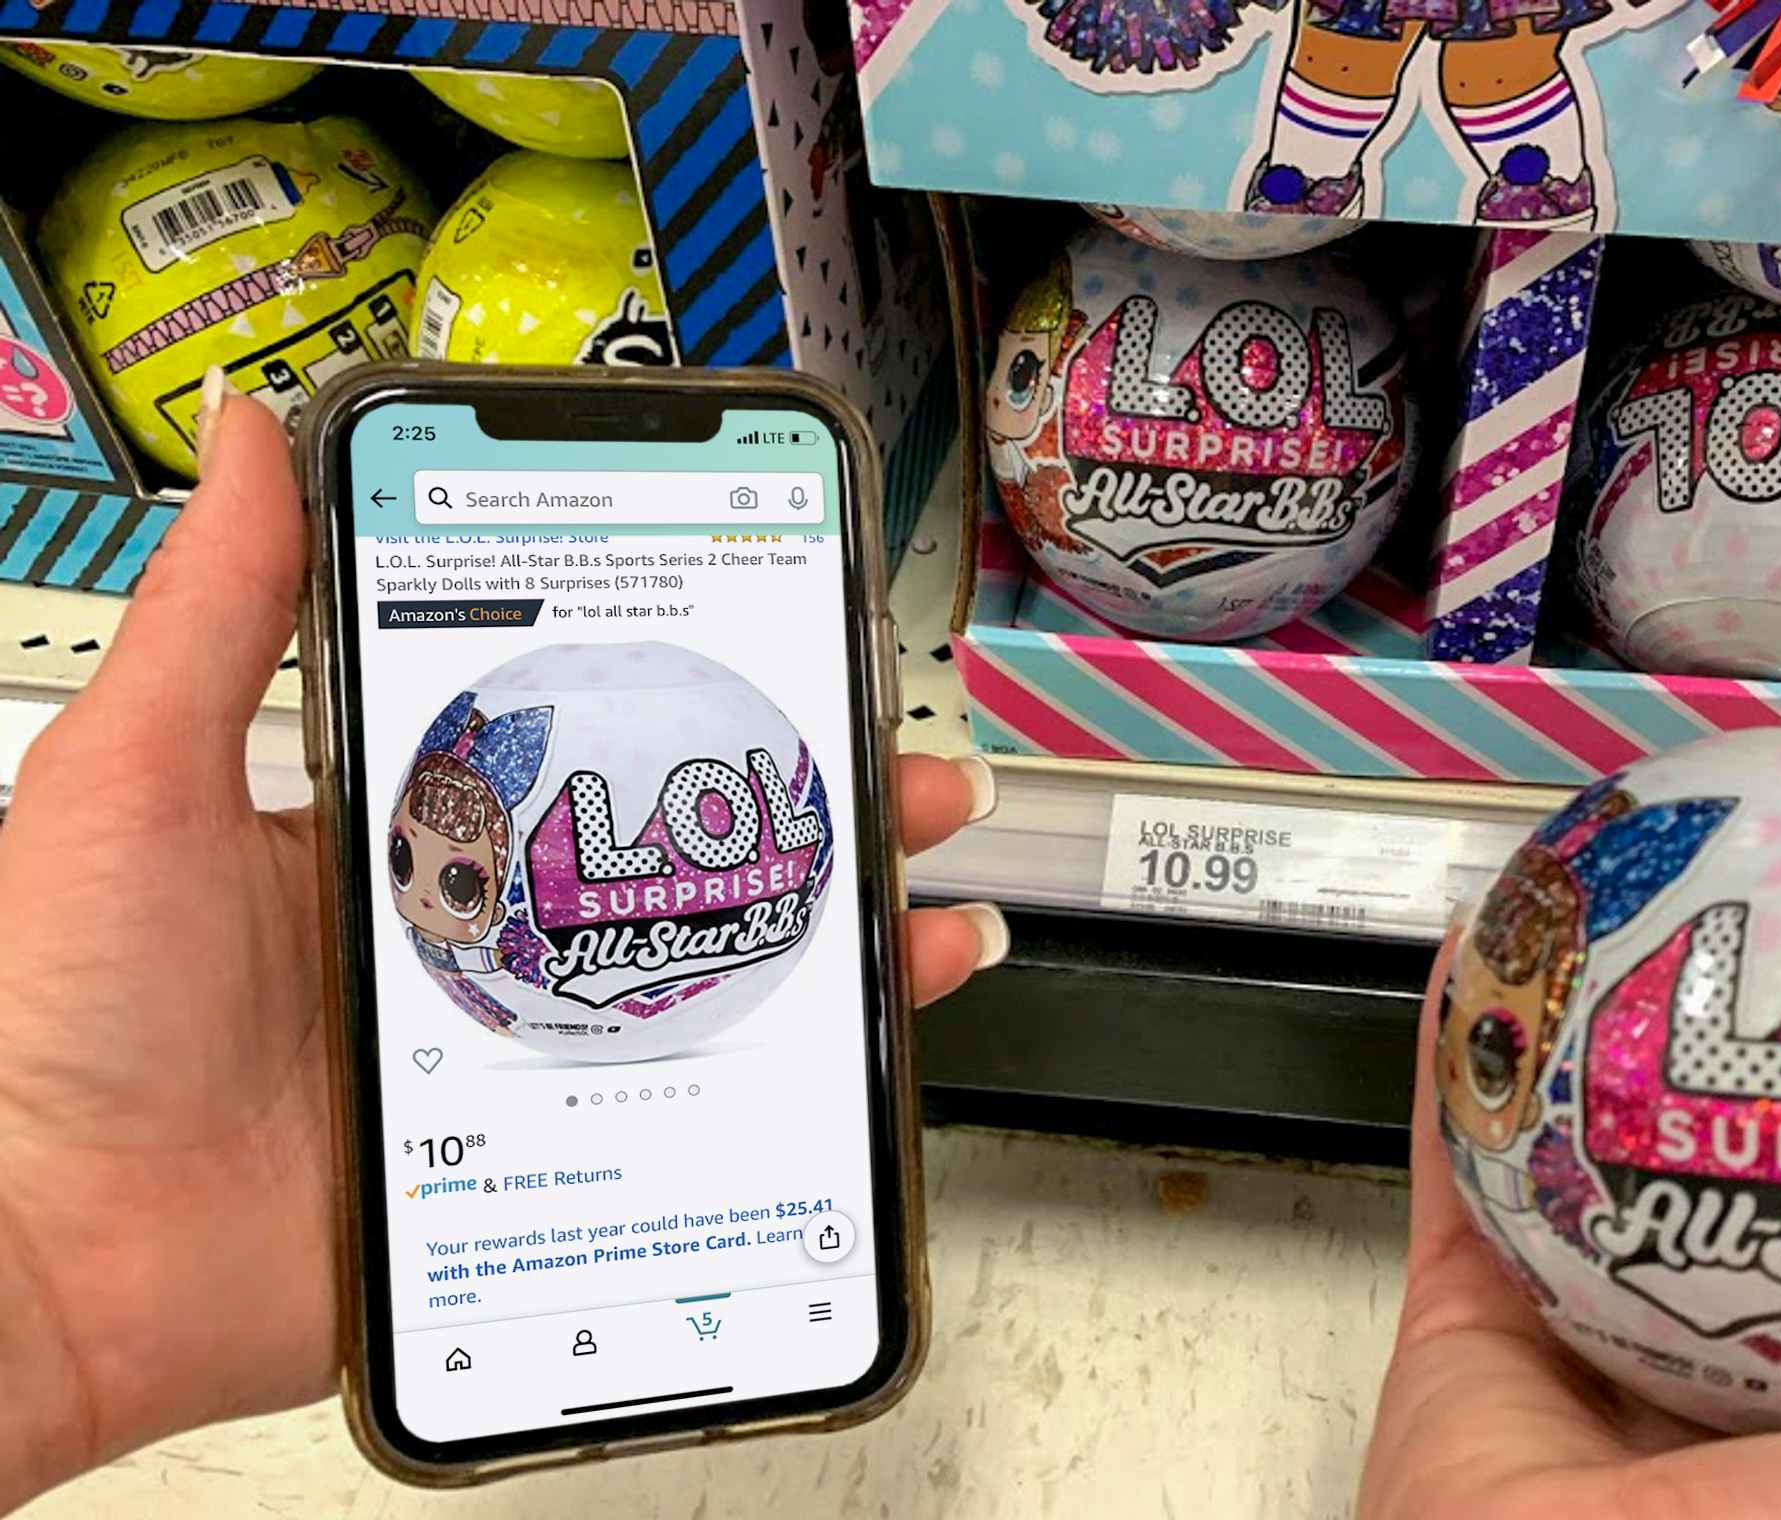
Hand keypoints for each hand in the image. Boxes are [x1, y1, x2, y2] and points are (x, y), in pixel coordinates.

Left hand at [0, 384, 1005, 1510]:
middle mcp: (469, 930)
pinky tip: (873, 1028)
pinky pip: (693, 1103)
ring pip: (709, 967)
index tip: (769, 625)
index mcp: (392, 827)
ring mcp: (511, 1049)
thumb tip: (261, 426)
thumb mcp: (140, 777)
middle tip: (885, 750)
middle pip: (669, 848)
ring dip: (831, 918)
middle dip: (797, 794)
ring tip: (926, 874)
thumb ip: (221, 612)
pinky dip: (800, 1071)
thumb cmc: (60, 1012)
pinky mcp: (532, 1160)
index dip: (679, 685)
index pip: (572, 733)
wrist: (47, 1260)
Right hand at [1359, 934, 1780, 1519]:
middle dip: (1731, 1075)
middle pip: (1719, 1190)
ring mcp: (1579, 1341)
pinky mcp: (1466, 1318)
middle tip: (1756, 946)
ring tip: (1609, 923)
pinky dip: (1458, 1062)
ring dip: (1583, 1044)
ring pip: (1580, 1159)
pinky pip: (1459, 1165)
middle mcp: (1709, 1375)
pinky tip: (1482, 967)